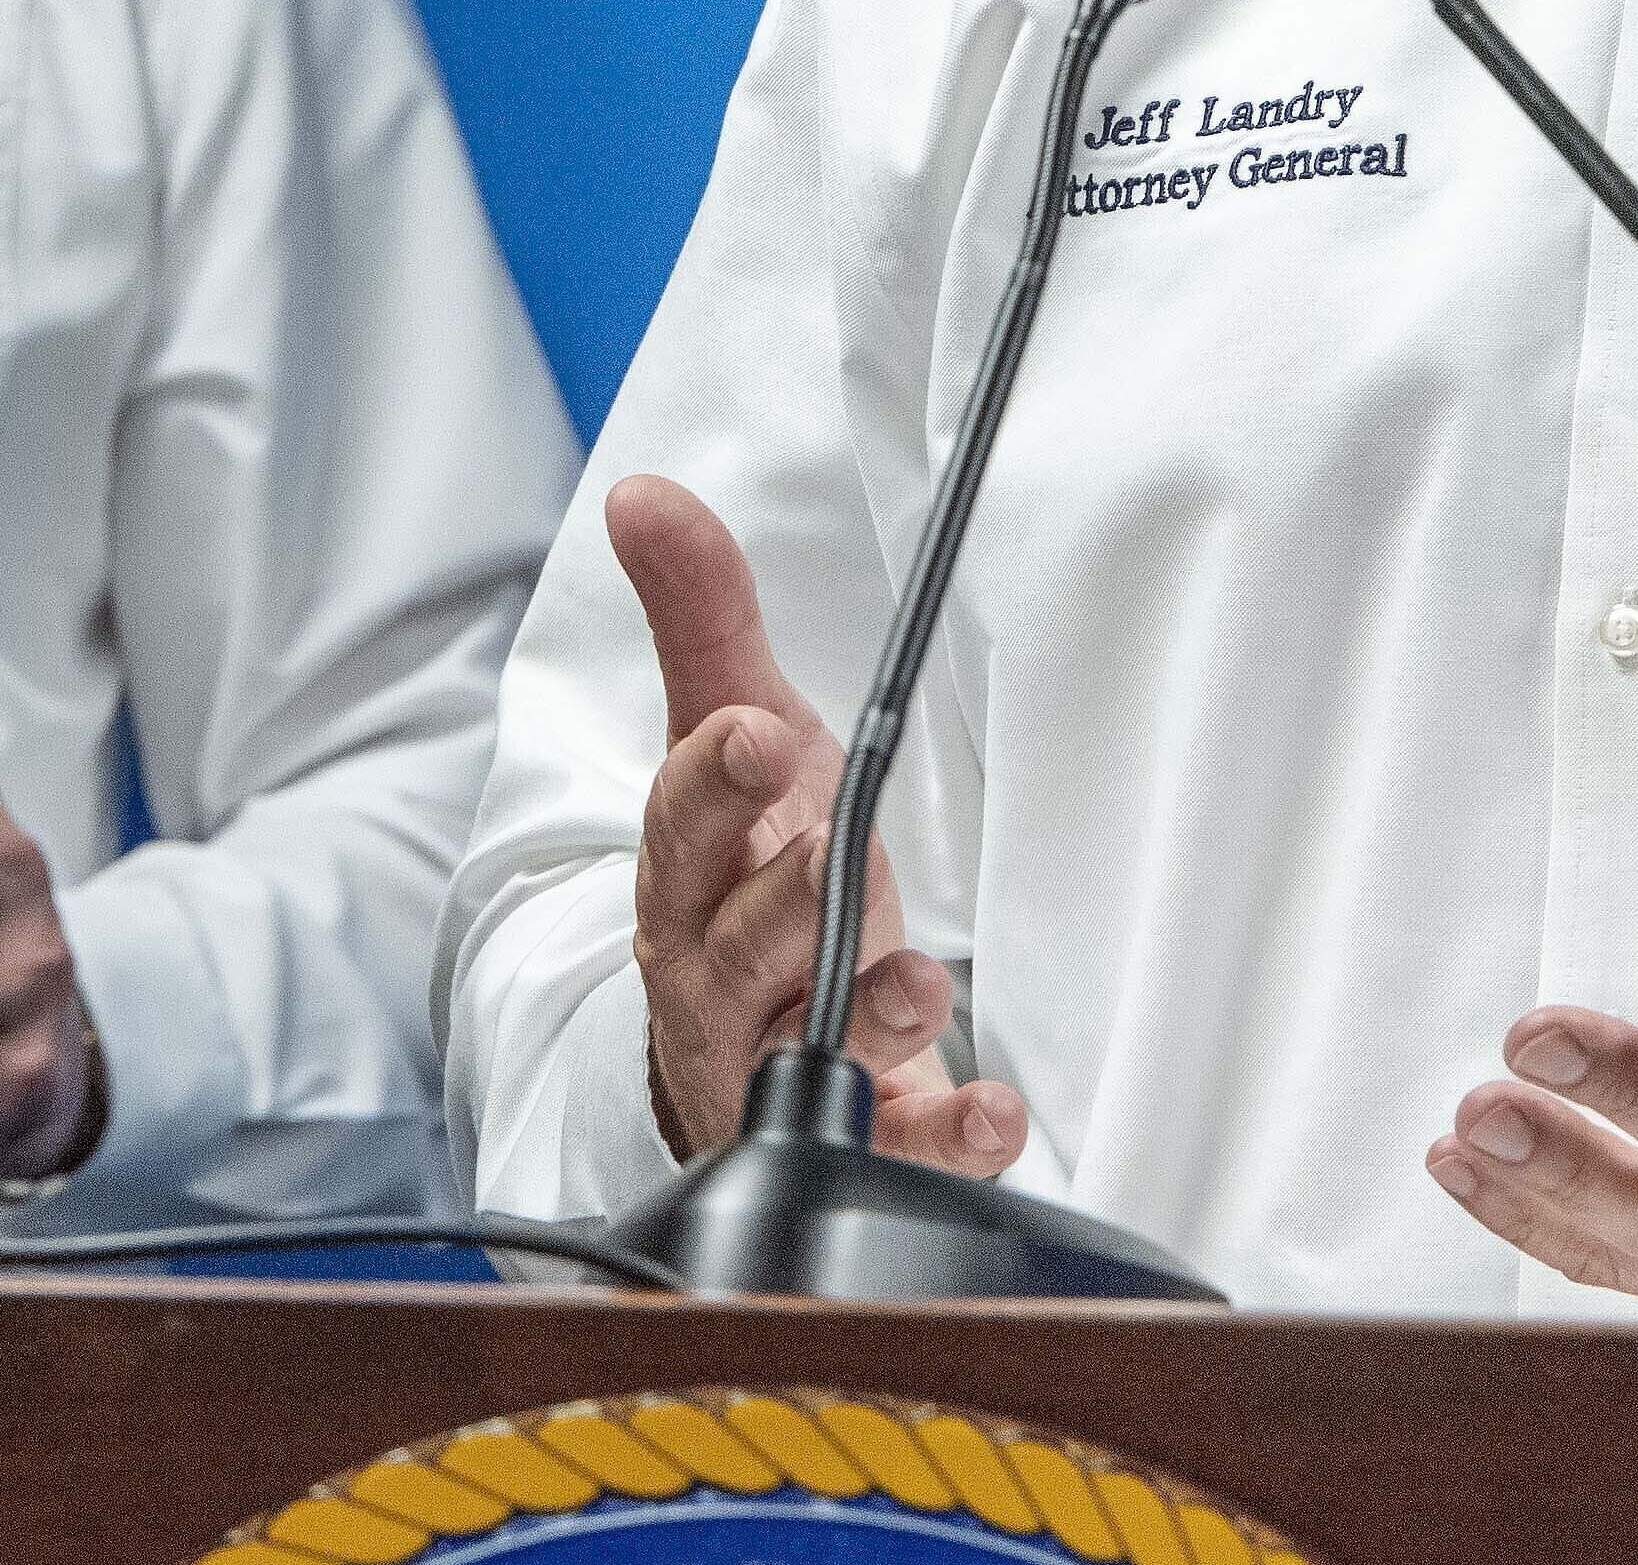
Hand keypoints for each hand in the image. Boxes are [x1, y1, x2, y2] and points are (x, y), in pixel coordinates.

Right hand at [611, 474, 1021, 1177]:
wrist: (750, 1030)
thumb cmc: (748, 863)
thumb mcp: (735, 732)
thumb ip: (700, 615)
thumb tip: (642, 491)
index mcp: (686, 873)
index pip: (678, 824)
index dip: (711, 780)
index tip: (754, 732)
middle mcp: (717, 977)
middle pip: (735, 945)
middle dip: (783, 905)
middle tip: (834, 862)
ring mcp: (777, 1063)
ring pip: (802, 1053)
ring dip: (867, 1018)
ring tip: (921, 986)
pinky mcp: (850, 1133)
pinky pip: (891, 1146)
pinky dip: (944, 1135)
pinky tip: (995, 1109)